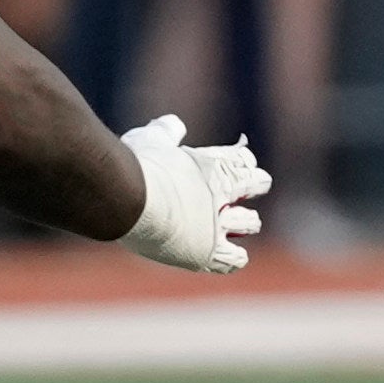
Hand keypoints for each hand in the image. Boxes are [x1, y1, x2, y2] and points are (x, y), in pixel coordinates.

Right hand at [113, 116, 271, 273]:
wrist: (127, 199)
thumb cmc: (135, 166)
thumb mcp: (151, 139)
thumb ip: (166, 132)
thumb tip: (175, 124)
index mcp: (211, 162)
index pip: (243, 159)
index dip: (243, 162)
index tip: (239, 164)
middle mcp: (221, 191)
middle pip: (256, 183)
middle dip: (255, 184)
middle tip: (248, 187)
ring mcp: (217, 223)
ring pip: (251, 222)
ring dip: (247, 222)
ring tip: (243, 222)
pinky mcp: (208, 252)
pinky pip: (234, 259)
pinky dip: (235, 257)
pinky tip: (231, 255)